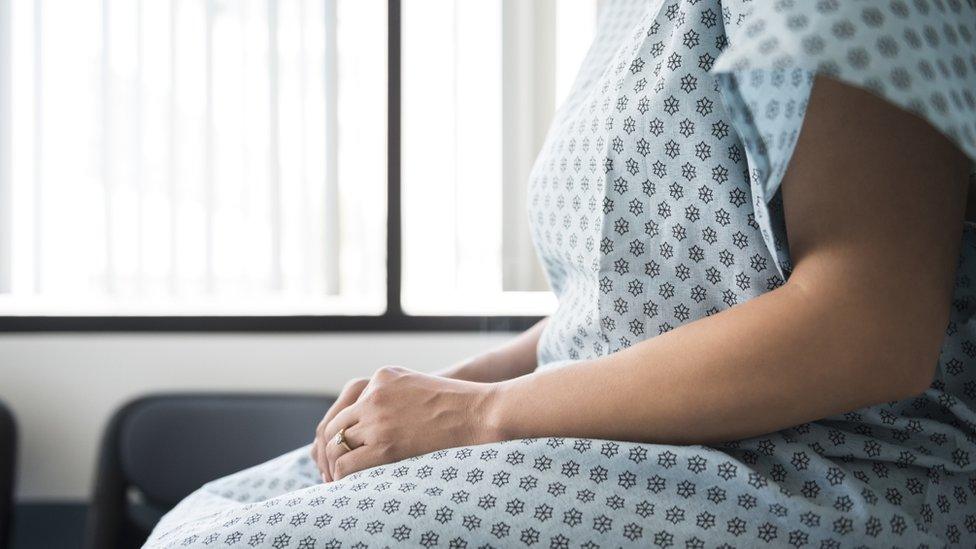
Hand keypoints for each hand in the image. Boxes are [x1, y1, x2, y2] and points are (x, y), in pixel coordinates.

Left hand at [313, 365, 497, 480]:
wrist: (478, 412)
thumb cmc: (456, 404)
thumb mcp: (417, 385)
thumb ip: (392, 395)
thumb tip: (375, 422)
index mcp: (380, 377)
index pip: (344, 408)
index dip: (341, 433)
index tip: (343, 450)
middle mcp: (373, 394)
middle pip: (334, 426)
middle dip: (332, 450)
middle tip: (336, 469)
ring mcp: (377, 417)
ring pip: (336, 445)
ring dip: (336, 464)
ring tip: (343, 479)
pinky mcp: (385, 443)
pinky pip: (347, 463)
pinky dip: (342, 475)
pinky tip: (350, 483)